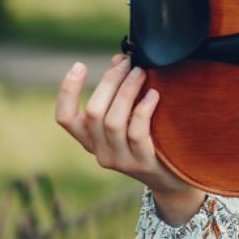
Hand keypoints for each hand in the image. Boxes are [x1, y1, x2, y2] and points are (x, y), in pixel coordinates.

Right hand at [55, 54, 205, 222]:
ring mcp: (119, 160)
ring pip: (113, 121)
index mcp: (91, 139)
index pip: (65, 118)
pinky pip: (137, 133)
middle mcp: (100, 151)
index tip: (80, 65)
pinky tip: (154, 94)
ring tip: (141, 72)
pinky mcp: (142, 164)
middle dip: (109, 82)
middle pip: (93, 112)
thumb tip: (118, 59)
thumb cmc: (152, 140)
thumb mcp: (131, 117)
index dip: (67, 91)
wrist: (174, 179)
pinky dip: (143, 109)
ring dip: (127, 91)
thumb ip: (121, 91)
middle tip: (127, 63)